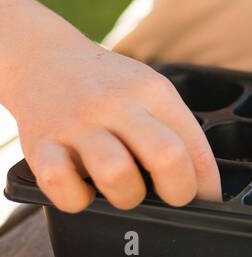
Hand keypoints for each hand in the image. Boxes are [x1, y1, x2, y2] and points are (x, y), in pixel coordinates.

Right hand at [9, 33, 222, 213]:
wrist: (42, 58)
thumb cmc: (106, 86)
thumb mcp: (147, 90)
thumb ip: (173, 129)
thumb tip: (202, 185)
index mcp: (151, 92)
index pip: (194, 145)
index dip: (206, 184)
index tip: (204, 199)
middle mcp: (115, 105)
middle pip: (166, 156)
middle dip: (179, 192)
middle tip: (170, 199)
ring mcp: (76, 124)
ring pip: (116, 174)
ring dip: (127, 196)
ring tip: (123, 190)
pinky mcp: (39, 144)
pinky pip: (60, 184)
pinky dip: (75, 199)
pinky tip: (83, 189)